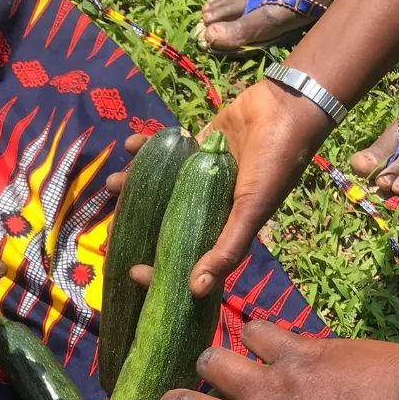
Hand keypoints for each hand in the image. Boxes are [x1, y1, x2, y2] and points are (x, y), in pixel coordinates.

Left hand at [105, 79, 330, 296]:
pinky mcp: (198, 145)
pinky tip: (131, 145)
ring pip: (162, 185)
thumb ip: (227, 249)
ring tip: (112, 184)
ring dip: (136, 184)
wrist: (287, 108)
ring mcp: (202, 173)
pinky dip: (147, 147)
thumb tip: (196, 290)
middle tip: (111, 225)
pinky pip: (168, 151)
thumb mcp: (251, 212)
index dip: (161, 269)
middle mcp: (211, 204)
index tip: (133, 271)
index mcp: (224, 227)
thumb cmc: (274, 165)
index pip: (188, 257)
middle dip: (139, 223)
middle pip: (168, 221)